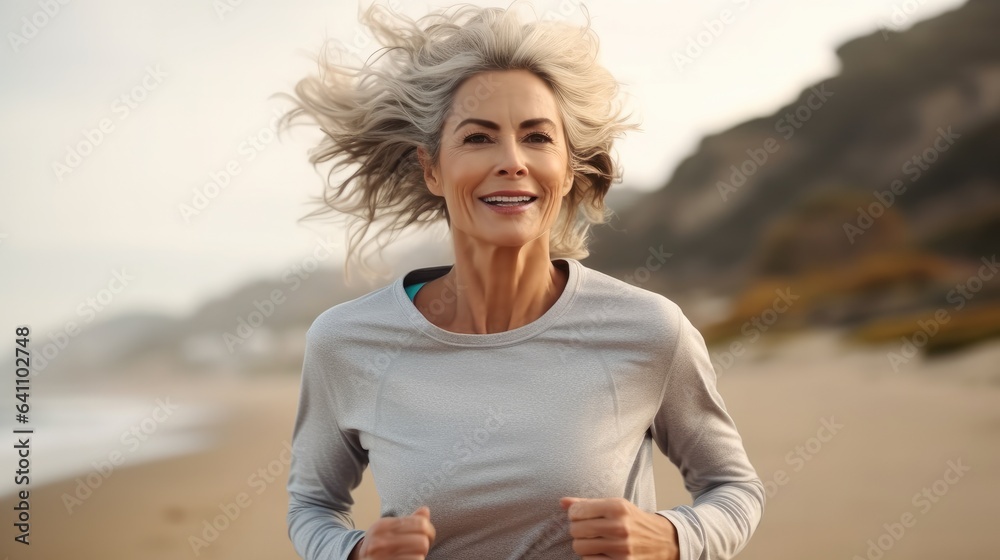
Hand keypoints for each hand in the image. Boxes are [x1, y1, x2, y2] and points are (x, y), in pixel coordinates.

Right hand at [353, 505, 435, 559]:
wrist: (358, 559)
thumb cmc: (378, 545)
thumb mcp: (387, 529)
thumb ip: (408, 521)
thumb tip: (425, 510)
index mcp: (383, 526)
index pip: (419, 523)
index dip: (429, 530)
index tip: (428, 535)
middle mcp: (381, 541)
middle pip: (422, 540)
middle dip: (425, 544)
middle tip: (421, 548)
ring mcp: (382, 557)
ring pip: (420, 554)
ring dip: (420, 555)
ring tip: (413, 554)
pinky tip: (409, 559)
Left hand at [560, 497, 679, 559]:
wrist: (664, 540)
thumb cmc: (633, 521)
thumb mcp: (615, 505)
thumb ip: (587, 503)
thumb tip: (562, 502)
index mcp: (617, 507)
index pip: (576, 511)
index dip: (574, 515)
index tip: (582, 516)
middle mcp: (620, 526)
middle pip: (575, 530)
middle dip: (578, 530)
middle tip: (588, 530)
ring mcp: (621, 548)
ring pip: (579, 547)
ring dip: (583, 545)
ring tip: (595, 541)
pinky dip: (591, 557)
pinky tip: (602, 552)